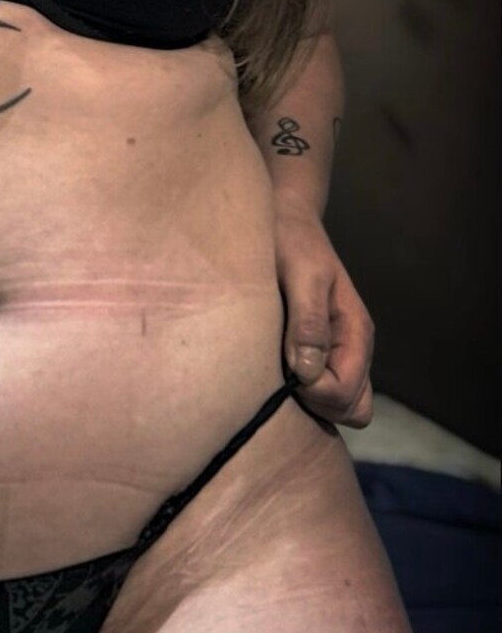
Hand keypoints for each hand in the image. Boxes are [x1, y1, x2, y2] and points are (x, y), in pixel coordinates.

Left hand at [274, 206, 374, 426]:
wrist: (285, 222)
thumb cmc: (291, 244)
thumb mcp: (301, 276)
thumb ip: (307, 321)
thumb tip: (307, 372)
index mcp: (356, 333)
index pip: (346, 394)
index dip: (314, 393)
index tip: (284, 372)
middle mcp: (351, 349)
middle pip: (350, 410)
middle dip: (316, 404)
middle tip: (281, 376)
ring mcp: (336, 355)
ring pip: (338, 407)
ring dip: (310, 403)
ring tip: (278, 375)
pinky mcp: (316, 355)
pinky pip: (321, 395)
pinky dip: (303, 396)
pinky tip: (276, 374)